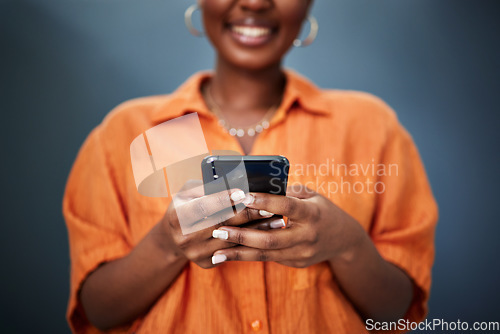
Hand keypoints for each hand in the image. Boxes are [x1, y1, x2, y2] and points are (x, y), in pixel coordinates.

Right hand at [159, 181, 286, 268]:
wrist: (175, 236)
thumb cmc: (188, 204)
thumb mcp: (190, 192)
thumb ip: (209, 187)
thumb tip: (238, 180)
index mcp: (177, 216)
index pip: (203, 206)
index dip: (223, 199)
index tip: (244, 192)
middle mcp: (184, 238)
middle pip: (222, 225)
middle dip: (248, 215)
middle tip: (269, 207)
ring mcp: (195, 253)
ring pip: (232, 240)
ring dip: (257, 230)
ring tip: (277, 220)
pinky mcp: (207, 263)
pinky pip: (234, 251)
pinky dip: (252, 242)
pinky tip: (267, 233)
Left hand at [210, 186, 362, 267]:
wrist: (343, 240)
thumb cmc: (322, 210)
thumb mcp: (311, 195)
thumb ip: (288, 192)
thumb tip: (257, 186)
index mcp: (313, 214)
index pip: (286, 207)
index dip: (265, 202)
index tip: (242, 197)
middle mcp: (307, 236)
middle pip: (270, 239)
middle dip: (241, 236)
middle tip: (218, 231)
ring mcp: (302, 253)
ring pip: (266, 254)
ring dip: (239, 253)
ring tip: (216, 252)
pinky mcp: (296, 263)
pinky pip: (269, 258)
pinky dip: (248, 256)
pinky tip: (229, 255)